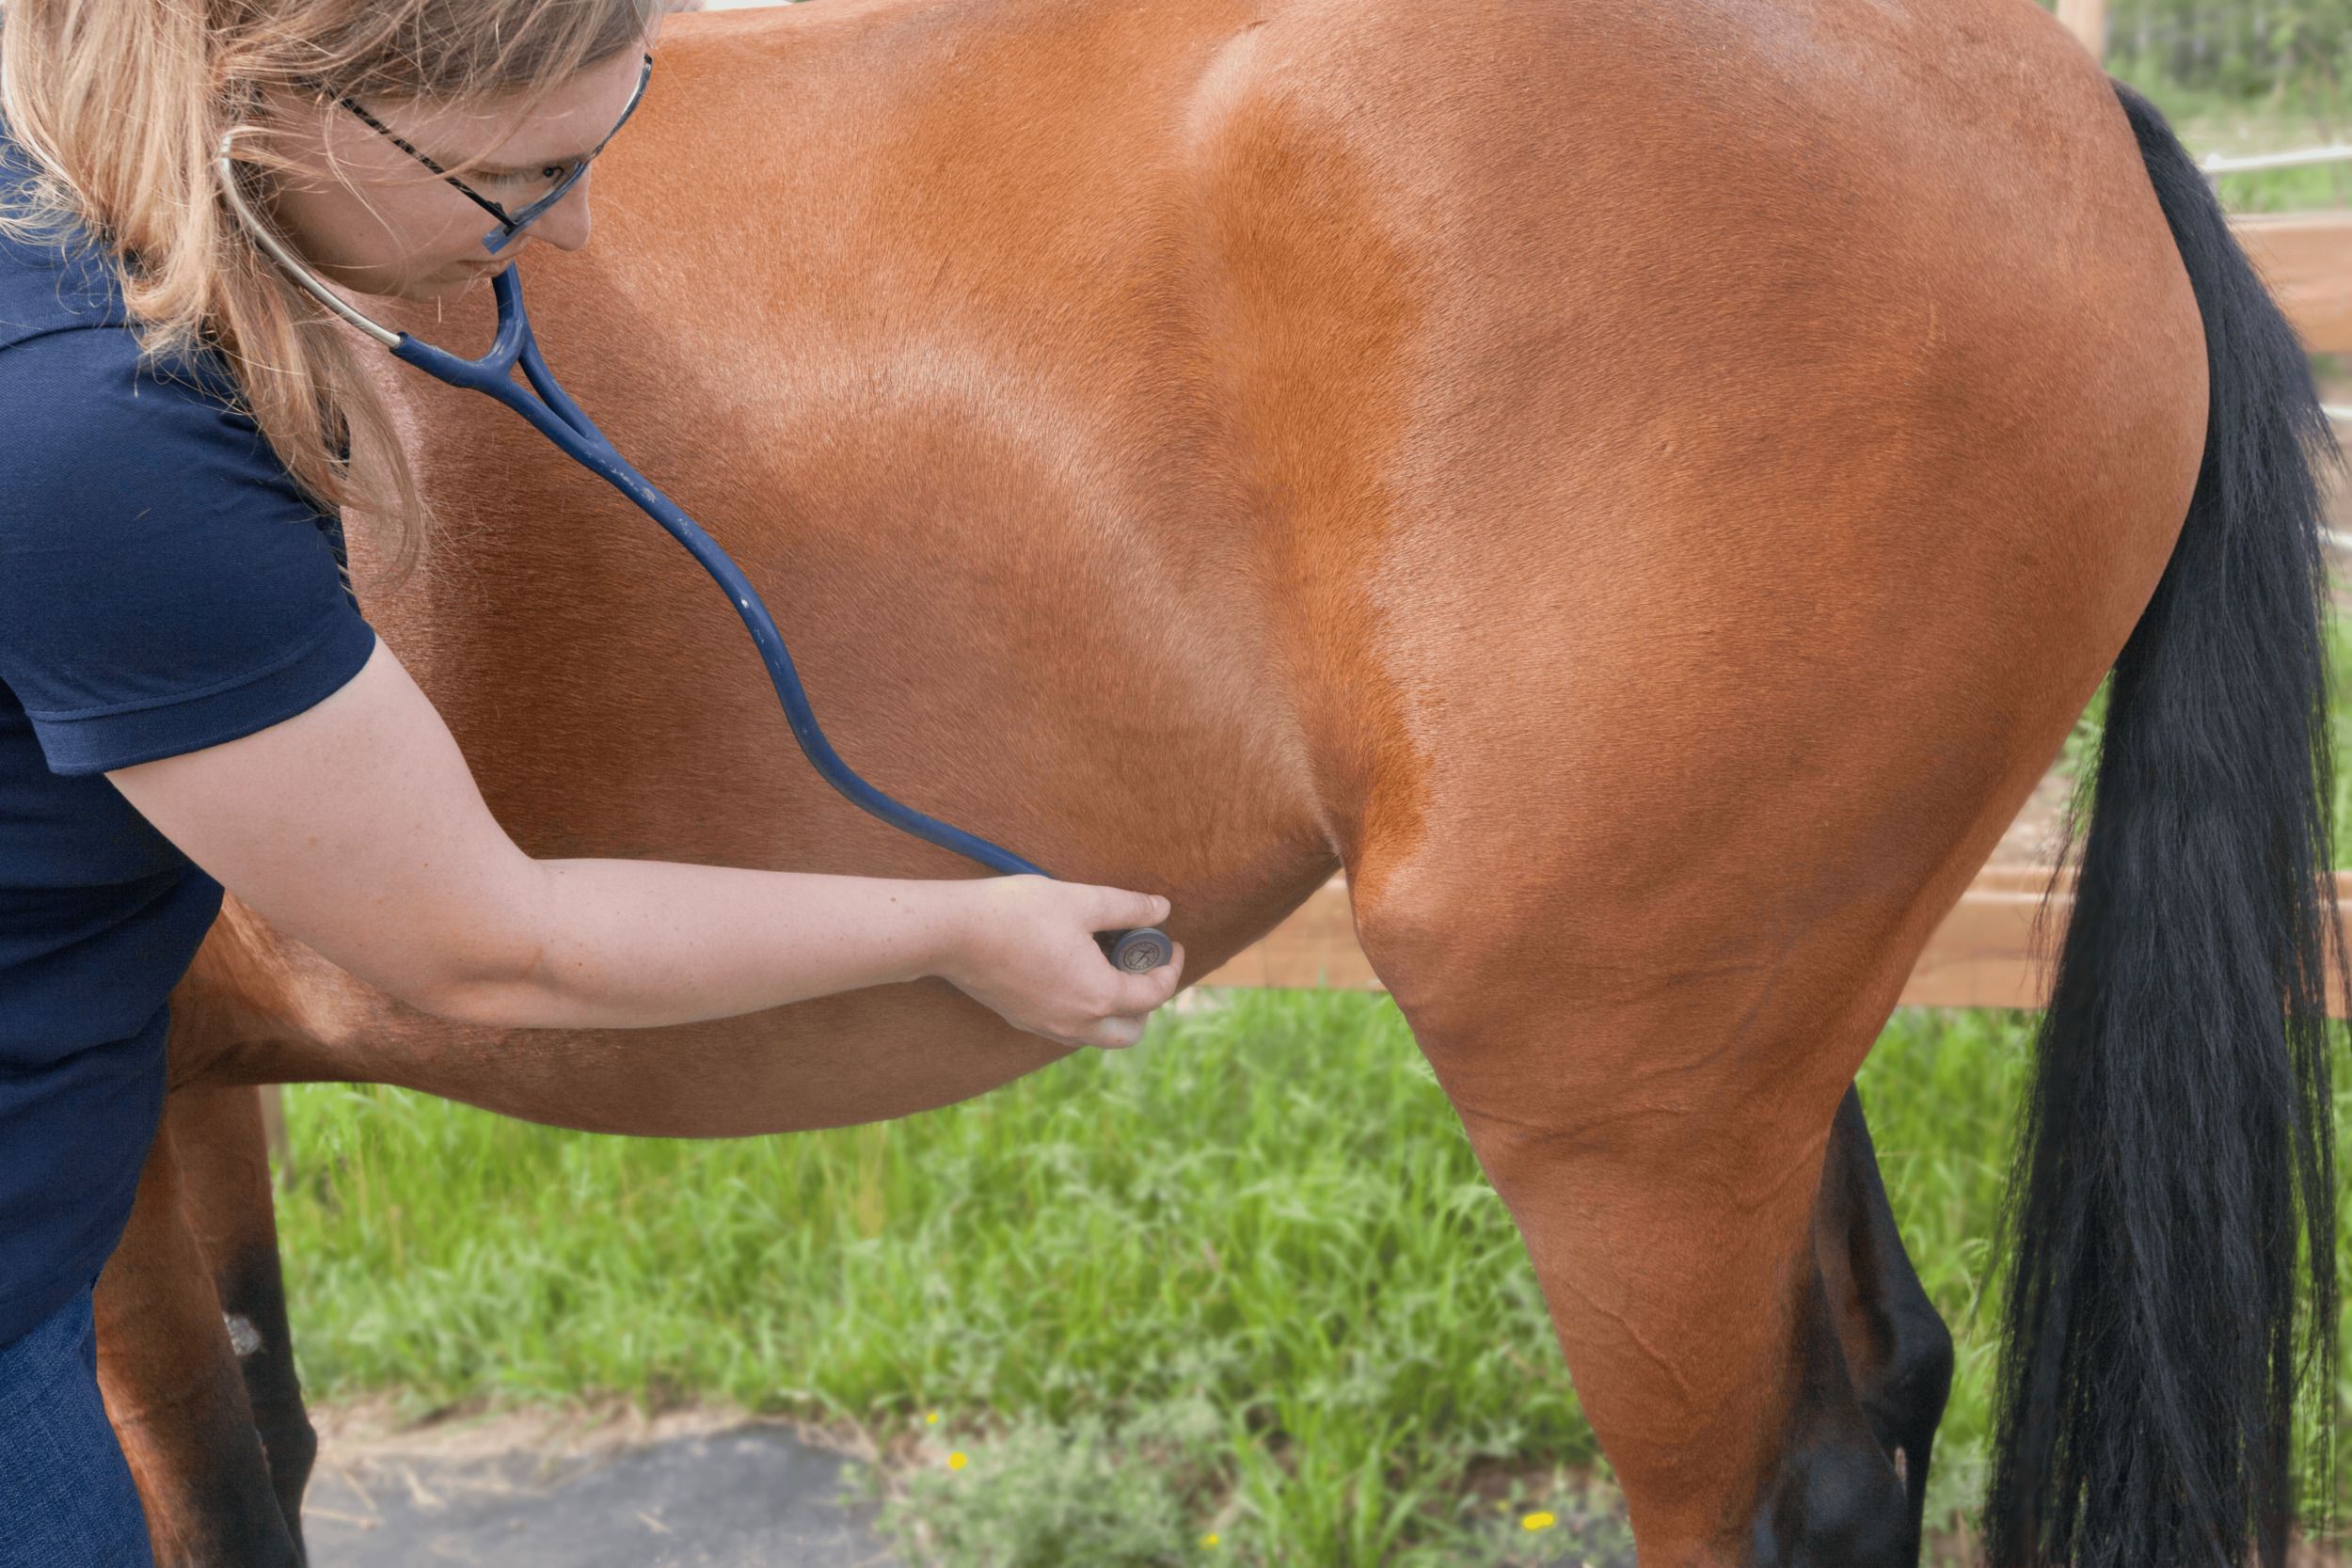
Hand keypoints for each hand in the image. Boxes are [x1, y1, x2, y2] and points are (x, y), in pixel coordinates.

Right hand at [936, 876, 1185, 1049]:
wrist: (952, 932)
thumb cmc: (1018, 912)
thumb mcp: (1082, 900)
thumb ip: (1128, 908)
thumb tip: (1160, 909)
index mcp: (1098, 996)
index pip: (1154, 994)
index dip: (1171, 966)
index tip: (1171, 943)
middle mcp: (1075, 1023)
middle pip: (1129, 1033)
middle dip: (1147, 1003)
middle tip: (1141, 965)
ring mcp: (1046, 1026)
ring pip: (1097, 1036)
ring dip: (1114, 1011)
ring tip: (1107, 967)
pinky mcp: (1022, 1020)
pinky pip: (1068, 1028)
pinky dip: (1085, 1010)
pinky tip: (1073, 971)